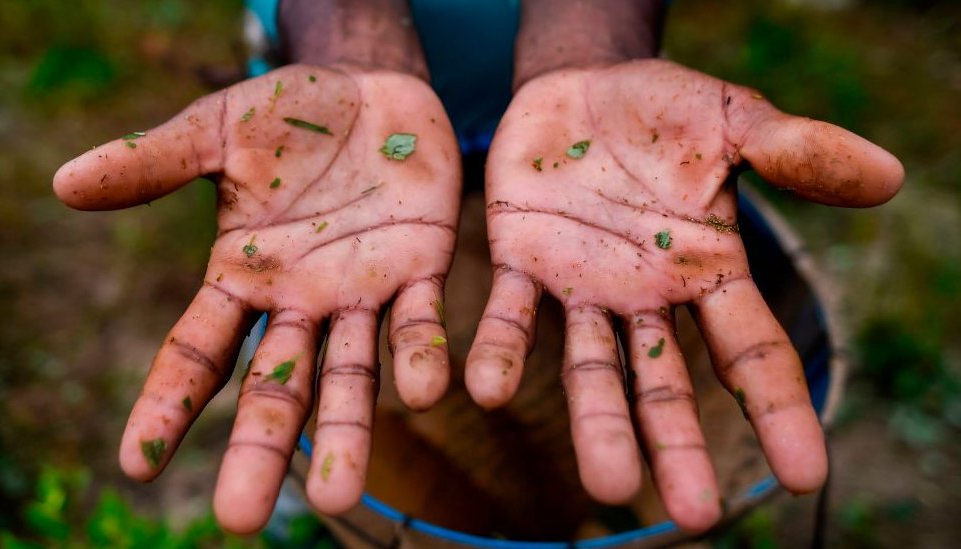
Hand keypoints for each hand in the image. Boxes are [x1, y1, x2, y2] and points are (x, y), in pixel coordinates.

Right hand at [53, 64, 460, 532]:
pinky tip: (425, 397)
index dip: (165, 405)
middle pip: (275, 388)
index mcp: (242, 275)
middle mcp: (299, 301)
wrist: (370, 86)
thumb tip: (63, 183)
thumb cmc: (287, 113)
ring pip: (350, 376)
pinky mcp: (420, 269)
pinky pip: (421, 322)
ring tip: (341, 496)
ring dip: (349, 434)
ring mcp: (359, 292)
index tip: (136, 463)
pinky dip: (422, 357)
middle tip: (238, 519)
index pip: (196, 352)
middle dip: (261, 451)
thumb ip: (154, 162)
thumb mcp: (216, 130)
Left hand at [466, 59, 901, 530]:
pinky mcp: (522, 262)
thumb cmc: (665, 110)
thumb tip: (889, 176)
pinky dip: (501, 351)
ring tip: (609, 483)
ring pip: (590, 369)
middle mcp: (646, 297)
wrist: (581, 87)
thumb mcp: (734, 120)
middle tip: (692, 515)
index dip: (778, 410)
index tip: (804, 474)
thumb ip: (794, 150)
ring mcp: (583, 287)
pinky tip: (486, 391)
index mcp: (706, 271)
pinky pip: (510, 315)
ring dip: (596, 424)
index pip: (752, 352)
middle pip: (666, 385)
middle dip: (679, 446)